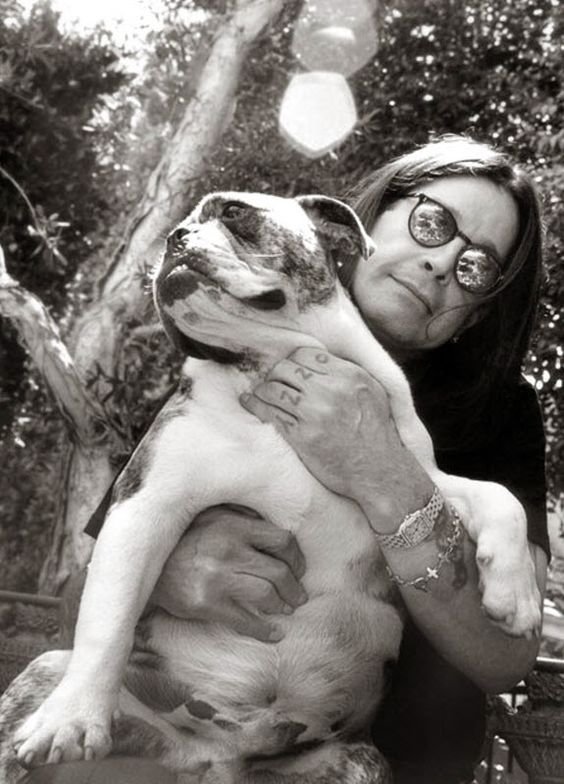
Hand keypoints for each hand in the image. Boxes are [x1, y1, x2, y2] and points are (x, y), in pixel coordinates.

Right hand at [151, 505, 306, 641]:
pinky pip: (245, 621)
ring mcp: (217, 578)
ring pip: (266, 595)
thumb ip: (243, 517)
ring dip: (283, 605)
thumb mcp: (213, 515)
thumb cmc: (185, 538)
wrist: (145, 564)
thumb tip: (276, 528)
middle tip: (299, 595)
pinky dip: (265, 630)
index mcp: (233, 525)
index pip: (281, 540)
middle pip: (279, 571)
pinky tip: (274, 634)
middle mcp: (228, 549)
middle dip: (294, 587)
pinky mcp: (206, 603)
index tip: (298, 567)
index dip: (296, 557)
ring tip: (287, 609)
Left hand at [240, 347, 432, 529]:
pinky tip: (250, 402)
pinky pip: (269, 413)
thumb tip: (317, 360)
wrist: (380, 473)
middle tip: (274, 383)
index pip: (306, 355)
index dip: (294, 362)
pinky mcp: (301, 437)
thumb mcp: (373, 392)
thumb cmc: (378, 433)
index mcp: (350, 376)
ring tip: (261, 394)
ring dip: (263, 390)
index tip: (292, 372)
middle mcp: (331, 391)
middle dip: (276, 375)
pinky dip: (255, 405)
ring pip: (272, 389)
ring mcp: (315, 414)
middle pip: (285, 368)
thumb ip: (347, 374)